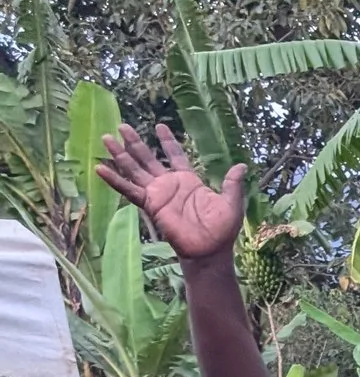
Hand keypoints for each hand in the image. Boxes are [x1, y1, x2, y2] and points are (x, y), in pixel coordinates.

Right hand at [95, 124, 245, 262]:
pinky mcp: (150, 205)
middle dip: (135, 142)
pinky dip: (114, 180)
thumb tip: (242, 166)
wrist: (210, 251)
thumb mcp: (231, 203)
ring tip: (106, 138)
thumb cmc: (222, 230)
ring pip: (134, 169)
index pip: (175, 155)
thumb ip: (232, 183)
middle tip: (121, 125)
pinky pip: (129, 190)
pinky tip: (100, 168)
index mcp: (188, 180)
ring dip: (120, 154)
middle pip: (148, 158)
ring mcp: (158, 194)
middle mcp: (170, 184)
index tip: (159, 126)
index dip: (168, 141)